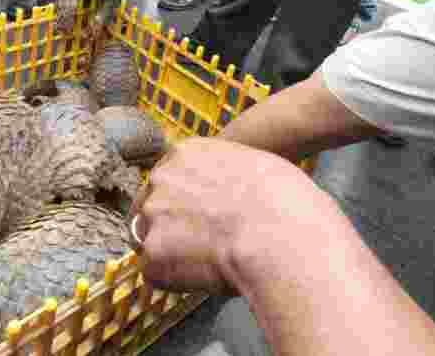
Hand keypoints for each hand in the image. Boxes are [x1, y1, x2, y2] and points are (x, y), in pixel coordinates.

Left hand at [129, 137, 317, 294]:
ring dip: (172, 253)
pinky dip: (176, 281)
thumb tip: (231, 193)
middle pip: (153, 206)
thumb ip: (226, 174)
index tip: (198, 217)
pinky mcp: (152, 254)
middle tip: (203, 244)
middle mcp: (161, 178)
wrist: (279, 233)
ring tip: (209, 263)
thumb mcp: (254, 165)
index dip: (183, 202)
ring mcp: (152, 215)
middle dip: (172, 226)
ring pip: (151, 240)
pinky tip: (206, 278)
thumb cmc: (283, 201)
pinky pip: (157, 273)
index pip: (168, 177)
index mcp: (186, 153)